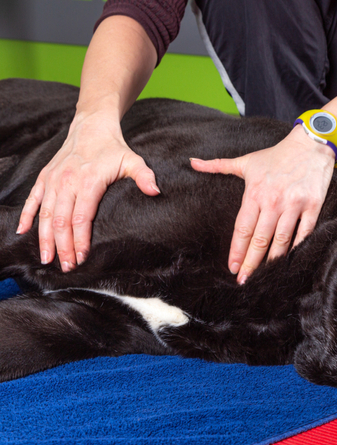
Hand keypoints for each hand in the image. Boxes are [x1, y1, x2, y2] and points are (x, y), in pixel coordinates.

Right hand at [17, 110, 159, 271]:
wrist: (91, 127)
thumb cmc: (113, 149)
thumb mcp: (133, 161)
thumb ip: (144, 176)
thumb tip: (155, 191)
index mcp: (88, 181)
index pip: (82, 217)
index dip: (80, 239)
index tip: (82, 257)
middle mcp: (66, 182)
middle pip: (61, 221)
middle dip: (63, 247)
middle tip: (67, 267)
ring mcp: (53, 181)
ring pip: (44, 215)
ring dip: (45, 239)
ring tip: (48, 259)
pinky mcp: (44, 178)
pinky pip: (32, 200)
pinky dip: (26, 217)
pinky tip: (23, 233)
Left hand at [191, 125, 334, 283]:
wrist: (311, 144)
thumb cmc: (277, 155)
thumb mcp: (246, 161)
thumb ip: (219, 165)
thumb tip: (192, 162)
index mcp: (255, 193)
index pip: (243, 228)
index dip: (236, 250)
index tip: (231, 267)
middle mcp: (273, 201)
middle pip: (260, 239)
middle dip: (250, 262)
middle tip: (244, 280)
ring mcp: (294, 204)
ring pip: (281, 240)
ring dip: (272, 261)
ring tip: (264, 276)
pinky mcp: (312, 206)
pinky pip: (304, 233)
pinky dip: (296, 248)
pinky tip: (289, 261)